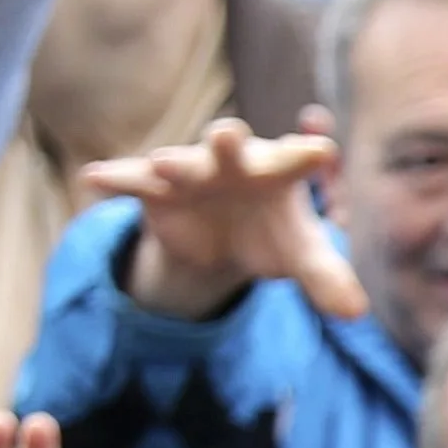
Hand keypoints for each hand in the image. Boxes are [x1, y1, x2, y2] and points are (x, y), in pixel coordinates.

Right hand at [75, 120, 361, 325]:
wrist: (220, 237)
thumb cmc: (271, 234)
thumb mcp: (301, 256)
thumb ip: (327, 277)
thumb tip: (357, 315)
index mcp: (277, 171)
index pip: (297, 161)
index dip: (308, 156)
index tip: (323, 149)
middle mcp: (232, 163)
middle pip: (232, 147)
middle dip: (228, 141)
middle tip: (228, 132)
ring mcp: (190, 172)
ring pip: (179, 163)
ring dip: (170, 162)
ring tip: (161, 164)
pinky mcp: (153, 188)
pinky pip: (131, 180)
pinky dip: (114, 179)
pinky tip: (91, 178)